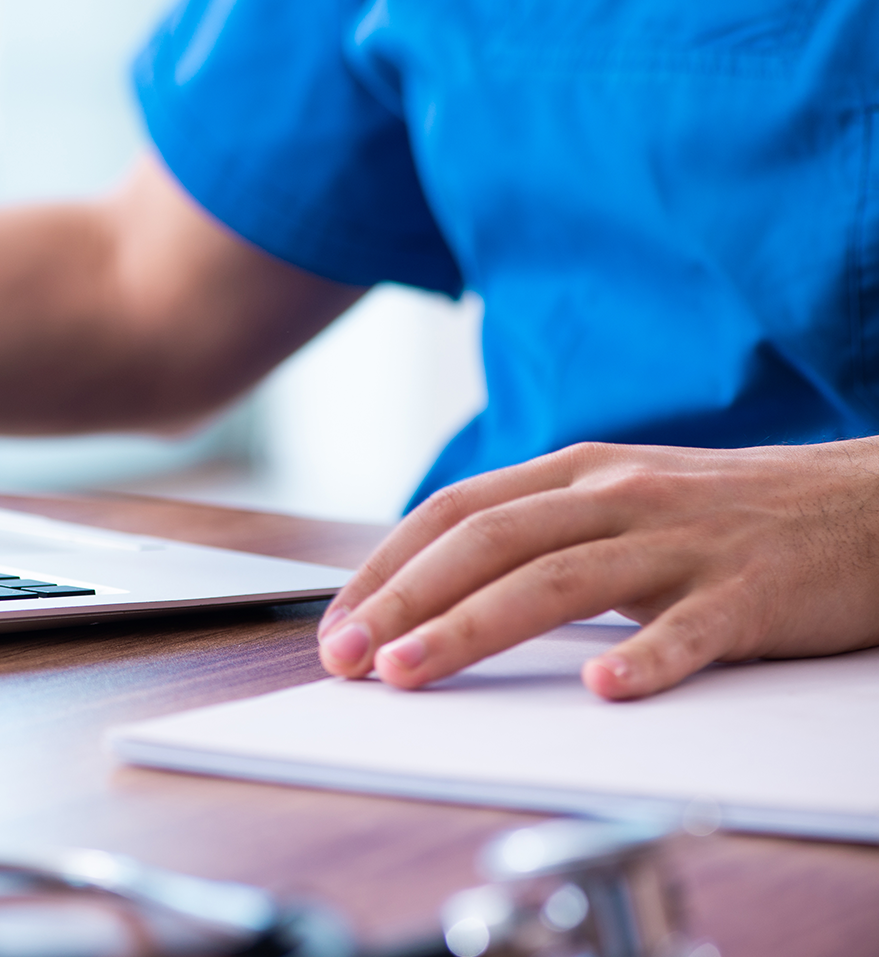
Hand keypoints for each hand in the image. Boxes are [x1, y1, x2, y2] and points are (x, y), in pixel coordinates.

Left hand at [316, 439, 878, 698]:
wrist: (868, 503)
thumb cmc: (726, 515)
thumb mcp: (619, 502)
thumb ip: (538, 532)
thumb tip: (432, 586)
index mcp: (578, 472)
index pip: (455, 511)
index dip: (386, 566)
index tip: (336, 624)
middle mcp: (618, 494)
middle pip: (489, 542)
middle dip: (404, 601)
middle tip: (347, 658)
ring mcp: (684, 539)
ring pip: (560, 578)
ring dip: (474, 627)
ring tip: (413, 674)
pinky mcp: (752, 589)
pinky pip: (692, 627)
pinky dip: (646, 657)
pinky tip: (605, 690)